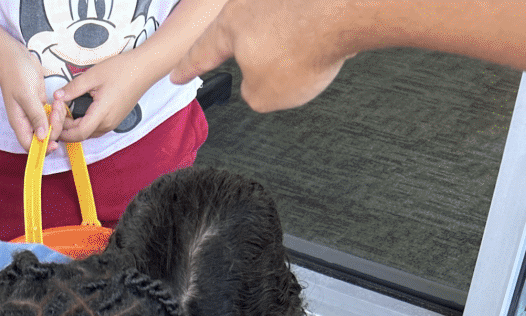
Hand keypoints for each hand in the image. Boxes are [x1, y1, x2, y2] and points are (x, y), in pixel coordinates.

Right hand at [0, 43, 59, 148]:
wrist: (13, 56)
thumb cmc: (15, 73)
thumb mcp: (26, 95)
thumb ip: (35, 116)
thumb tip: (42, 136)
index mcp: (19, 123)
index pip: (30, 146)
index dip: (42, 149)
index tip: (54, 142)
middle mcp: (26, 122)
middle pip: (43, 138)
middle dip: (54, 128)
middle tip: (57, 111)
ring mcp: (34, 114)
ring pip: (50, 127)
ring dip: (58, 118)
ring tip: (58, 102)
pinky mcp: (40, 106)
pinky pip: (52, 116)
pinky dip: (58, 111)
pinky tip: (58, 100)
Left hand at [57, 48, 153, 141]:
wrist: (144, 69)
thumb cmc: (122, 70)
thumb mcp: (93, 75)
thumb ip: (73, 88)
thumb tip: (58, 96)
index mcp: (102, 114)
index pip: (78, 134)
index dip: (63, 130)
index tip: (54, 118)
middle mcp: (107, 124)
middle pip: (81, 135)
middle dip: (65, 127)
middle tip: (57, 110)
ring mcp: (111, 124)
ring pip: (87, 133)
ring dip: (73, 126)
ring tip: (65, 109)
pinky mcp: (113, 121)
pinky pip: (94, 128)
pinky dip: (82, 124)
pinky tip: (77, 111)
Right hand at [171, 0, 347, 111]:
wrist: (347, 12)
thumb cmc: (305, 47)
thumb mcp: (264, 96)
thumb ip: (252, 93)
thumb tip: (258, 85)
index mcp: (231, 25)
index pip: (202, 53)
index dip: (188, 68)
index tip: (178, 74)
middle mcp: (252, 2)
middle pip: (239, 33)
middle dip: (247, 56)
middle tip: (258, 72)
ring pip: (273, 27)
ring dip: (283, 48)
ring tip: (304, 63)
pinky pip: (301, 21)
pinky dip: (306, 37)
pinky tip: (319, 48)